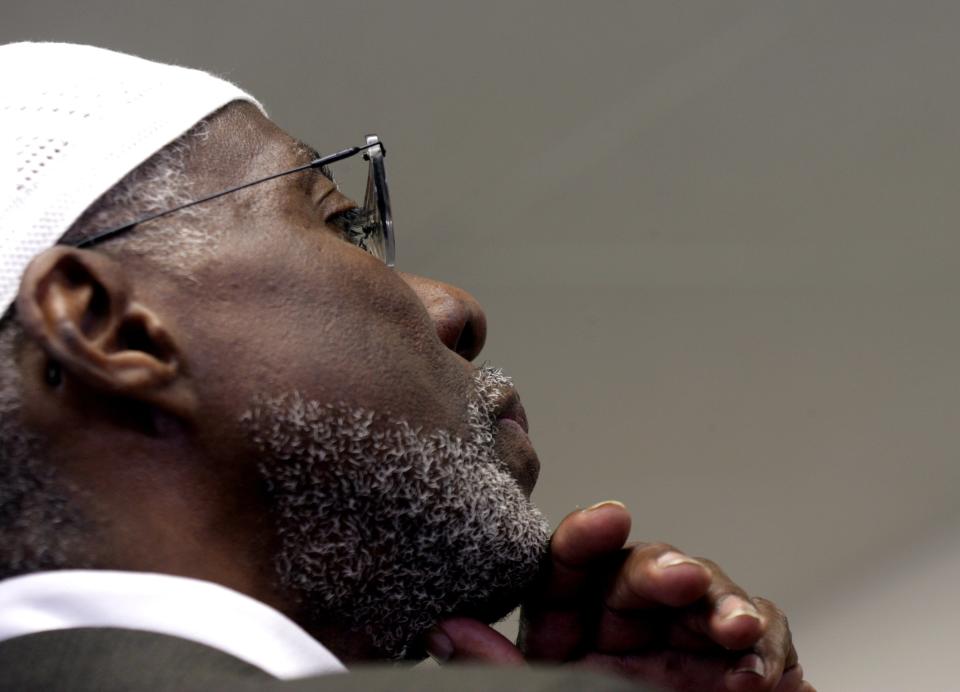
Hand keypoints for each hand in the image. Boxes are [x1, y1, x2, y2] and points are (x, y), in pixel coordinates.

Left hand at [426, 501, 813, 691]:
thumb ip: (506, 676)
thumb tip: (444, 631)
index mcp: (575, 644)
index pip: (569, 578)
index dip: (583, 541)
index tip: (606, 519)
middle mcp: (630, 637)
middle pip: (638, 577)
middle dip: (663, 568)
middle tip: (682, 578)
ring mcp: (687, 648)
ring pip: (703, 593)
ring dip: (722, 603)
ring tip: (732, 628)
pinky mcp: (742, 665)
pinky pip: (759, 635)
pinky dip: (763, 647)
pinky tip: (754, 670)